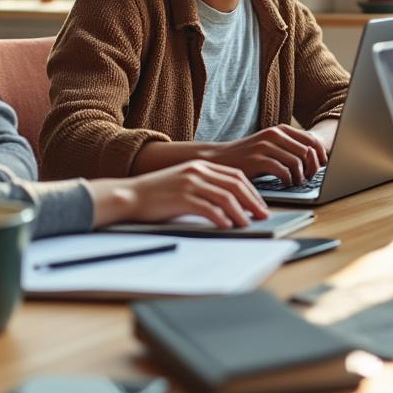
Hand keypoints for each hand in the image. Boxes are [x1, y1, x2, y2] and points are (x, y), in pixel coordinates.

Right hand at [91, 160, 268, 228]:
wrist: (130, 195)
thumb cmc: (157, 194)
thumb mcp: (184, 183)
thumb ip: (205, 187)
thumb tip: (230, 204)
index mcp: (200, 166)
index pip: (236, 176)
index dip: (252, 191)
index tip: (260, 205)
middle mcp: (198, 171)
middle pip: (235, 185)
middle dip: (252, 201)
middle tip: (262, 215)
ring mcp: (190, 183)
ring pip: (226, 197)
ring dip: (240, 212)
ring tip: (247, 224)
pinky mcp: (181, 198)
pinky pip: (208, 208)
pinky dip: (221, 218)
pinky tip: (228, 226)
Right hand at [199, 125, 327, 185]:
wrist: (219, 159)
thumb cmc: (248, 156)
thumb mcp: (270, 146)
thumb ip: (290, 148)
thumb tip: (317, 160)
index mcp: (280, 130)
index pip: (311, 140)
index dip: (321, 156)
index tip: (321, 168)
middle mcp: (274, 135)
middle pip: (307, 152)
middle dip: (312, 168)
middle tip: (308, 178)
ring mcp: (265, 146)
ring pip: (297, 162)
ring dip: (300, 176)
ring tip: (296, 182)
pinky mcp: (257, 160)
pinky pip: (283, 170)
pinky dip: (288, 180)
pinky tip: (285, 184)